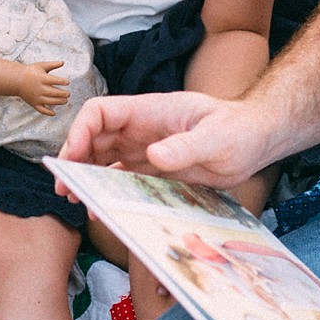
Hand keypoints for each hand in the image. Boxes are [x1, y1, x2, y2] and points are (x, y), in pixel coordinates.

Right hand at [16, 60, 69, 113]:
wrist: (16, 80)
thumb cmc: (31, 72)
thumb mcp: (41, 66)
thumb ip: (52, 64)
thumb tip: (63, 62)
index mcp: (42, 78)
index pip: (55, 80)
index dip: (62, 81)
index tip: (67, 82)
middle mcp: (39, 88)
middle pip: (53, 92)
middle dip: (63, 94)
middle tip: (68, 94)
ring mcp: (36, 97)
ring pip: (50, 101)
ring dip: (59, 102)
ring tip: (65, 101)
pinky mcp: (33, 103)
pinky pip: (41, 109)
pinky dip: (47, 113)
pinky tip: (54, 113)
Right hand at [57, 90, 268, 188]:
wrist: (255, 141)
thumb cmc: (238, 130)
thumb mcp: (216, 138)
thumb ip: (186, 146)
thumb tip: (153, 156)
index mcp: (149, 112)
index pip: (100, 113)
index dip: (80, 132)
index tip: (72, 156)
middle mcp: (140, 130)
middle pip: (93, 138)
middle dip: (73, 159)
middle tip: (64, 188)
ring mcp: (144, 150)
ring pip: (101, 159)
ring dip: (84, 176)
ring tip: (73, 199)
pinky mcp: (153, 170)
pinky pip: (120, 178)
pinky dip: (105, 190)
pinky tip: (99, 207)